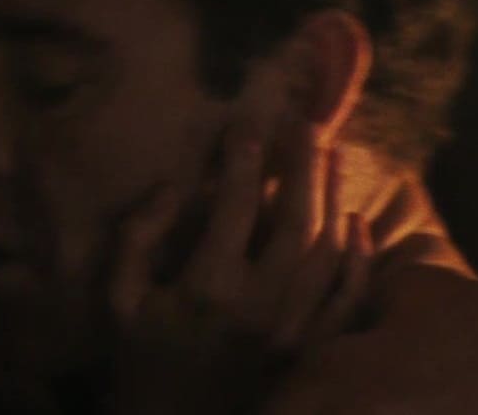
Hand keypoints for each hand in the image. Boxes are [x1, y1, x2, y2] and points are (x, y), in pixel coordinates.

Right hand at [105, 121, 373, 413]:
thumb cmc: (140, 355)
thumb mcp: (119, 297)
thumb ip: (138, 237)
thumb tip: (175, 188)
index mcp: (208, 289)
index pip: (234, 209)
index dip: (242, 162)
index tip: (247, 123)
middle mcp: (259, 307)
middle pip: (294, 223)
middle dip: (302, 167)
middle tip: (306, 125)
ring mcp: (291, 331)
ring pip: (326, 254)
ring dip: (334, 199)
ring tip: (335, 155)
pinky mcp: (308, 350)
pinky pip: (345, 300)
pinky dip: (358, 259)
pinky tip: (357, 222)